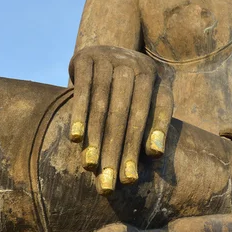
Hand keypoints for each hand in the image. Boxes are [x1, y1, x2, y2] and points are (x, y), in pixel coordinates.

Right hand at [69, 45, 172, 194]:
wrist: (108, 47)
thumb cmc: (134, 84)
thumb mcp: (151, 97)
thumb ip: (156, 124)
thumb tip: (155, 154)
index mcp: (152, 76)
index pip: (146, 118)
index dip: (137, 150)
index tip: (130, 180)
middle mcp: (132, 65)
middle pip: (123, 116)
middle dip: (115, 152)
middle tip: (108, 184)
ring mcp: (108, 59)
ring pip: (101, 106)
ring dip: (95, 139)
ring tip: (91, 168)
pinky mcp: (85, 58)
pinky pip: (82, 91)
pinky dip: (78, 115)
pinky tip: (75, 139)